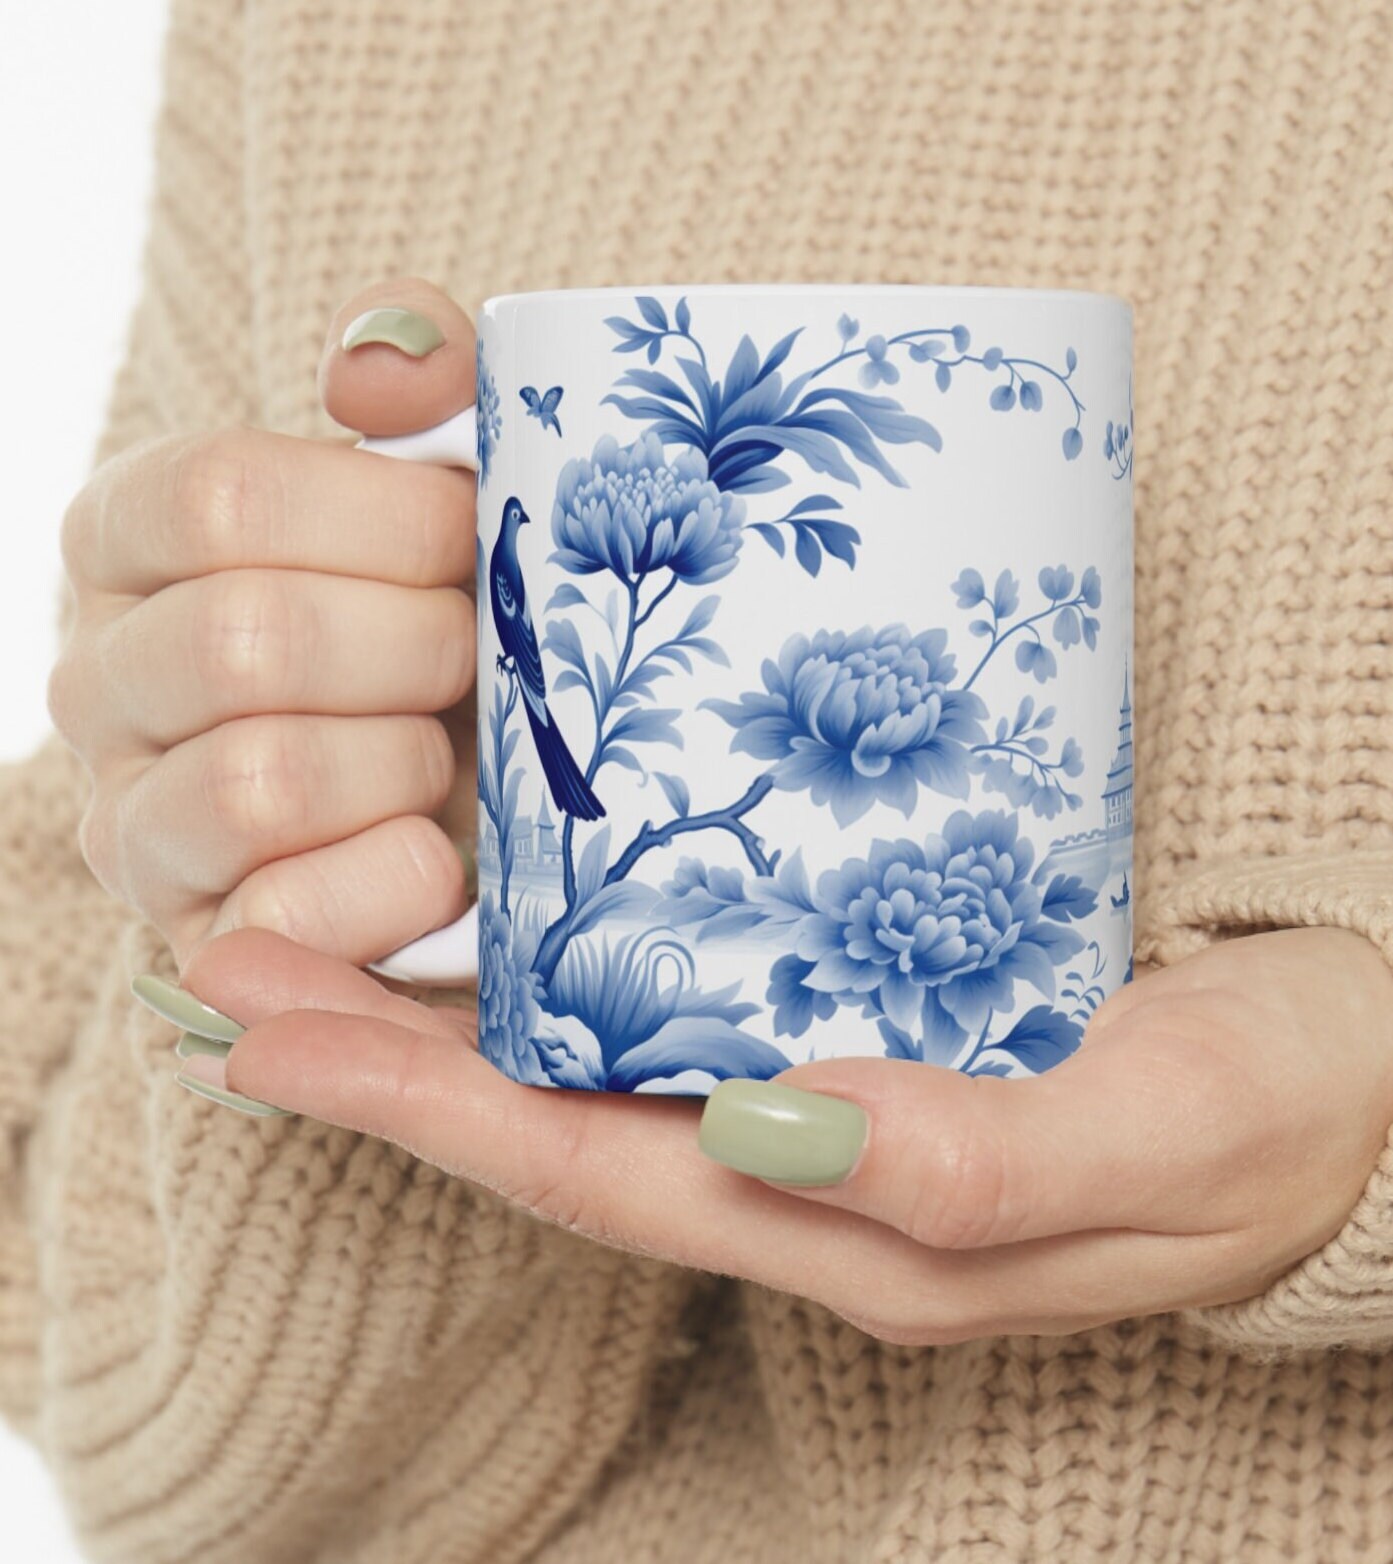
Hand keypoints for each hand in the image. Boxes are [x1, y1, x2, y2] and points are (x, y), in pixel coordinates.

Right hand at [49, 279, 479, 966]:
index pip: (218, 497)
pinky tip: (440, 854)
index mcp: (130, 538)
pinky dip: (394, 880)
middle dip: (416, 649)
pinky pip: (284, 916)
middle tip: (476, 656)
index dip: (385, 520)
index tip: (469, 537)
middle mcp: (98, 678)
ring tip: (444, 754)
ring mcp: (132, 821)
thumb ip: (423, 377)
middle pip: (246, 640)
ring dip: (404, 764)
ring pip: (258, 780)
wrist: (476, 784)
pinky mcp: (198, 940)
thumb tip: (376, 367)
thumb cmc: (452, 611)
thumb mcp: (452, 475)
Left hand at [164, 923, 1392, 1343]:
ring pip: (599, 1071)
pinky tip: (515, 910)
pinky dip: (569, 974)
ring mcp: (825, 1108)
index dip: (424, 1110)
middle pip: (557, 1124)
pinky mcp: (860, 1030)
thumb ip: (986, 1157)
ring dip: (450, 1013)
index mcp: (855, 1224)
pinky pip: (678, 1015)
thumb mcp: (1158, 1137)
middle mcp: (809, 1177)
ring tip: (312, 932)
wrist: (1354, 1076)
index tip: (269, 1038)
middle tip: (226, 968)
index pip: (594, 1173)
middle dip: (383, 1060)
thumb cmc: (1273, 1113)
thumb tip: (790, 1128)